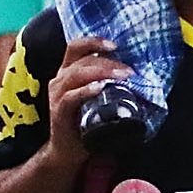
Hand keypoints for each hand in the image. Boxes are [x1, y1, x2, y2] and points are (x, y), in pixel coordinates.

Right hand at [43, 36, 126, 155]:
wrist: (67, 151)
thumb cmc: (85, 122)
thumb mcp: (96, 98)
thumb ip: (108, 84)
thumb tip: (135, 75)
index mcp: (67, 72)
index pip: (76, 47)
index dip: (94, 41)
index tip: (115, 45)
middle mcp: (60, 80)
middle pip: (82, 60)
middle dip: (108, 62)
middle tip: (129, 70)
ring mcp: (57, 95)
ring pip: (76, 74)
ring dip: (101, 72)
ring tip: (121, 76)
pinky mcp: (58, 111)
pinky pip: (70, 97)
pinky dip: (86, 90)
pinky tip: (100, 88)